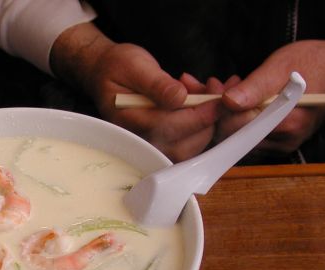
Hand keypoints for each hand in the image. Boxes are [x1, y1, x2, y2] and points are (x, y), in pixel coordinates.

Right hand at [50, 23, 221, 161]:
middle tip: (216, 89)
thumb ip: (156, 84)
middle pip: (185, 146)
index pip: (171, 127)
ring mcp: (151, 145)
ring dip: (208, 122)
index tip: (220, 99)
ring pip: (190, 148)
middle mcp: (140, 140)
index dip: (200, 115)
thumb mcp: (135, 66)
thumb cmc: (117, 68)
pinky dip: (203, 124)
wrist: (105, 75)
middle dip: (209, 120)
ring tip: (207, 90)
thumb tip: (179, 97)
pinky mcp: (162, 144)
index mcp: (130, 121)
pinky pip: (188, 143)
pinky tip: (201, 100)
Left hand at [219, 36, 324, 153]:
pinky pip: (250, 137)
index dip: (218, 107)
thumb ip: (253, 87)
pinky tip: (243, 101)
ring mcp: (282, 145)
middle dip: (220, 110)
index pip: (235, 126)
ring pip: (240, 137)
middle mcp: (283, 140)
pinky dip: (240, 120)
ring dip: (229, 114)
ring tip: (233, 88)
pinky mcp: (280, 143)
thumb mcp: (280, 66)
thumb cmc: (314, 63)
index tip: (214, 87)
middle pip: (234, 135)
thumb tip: (228, 101)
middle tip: (218, 85)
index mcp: (284, 123)